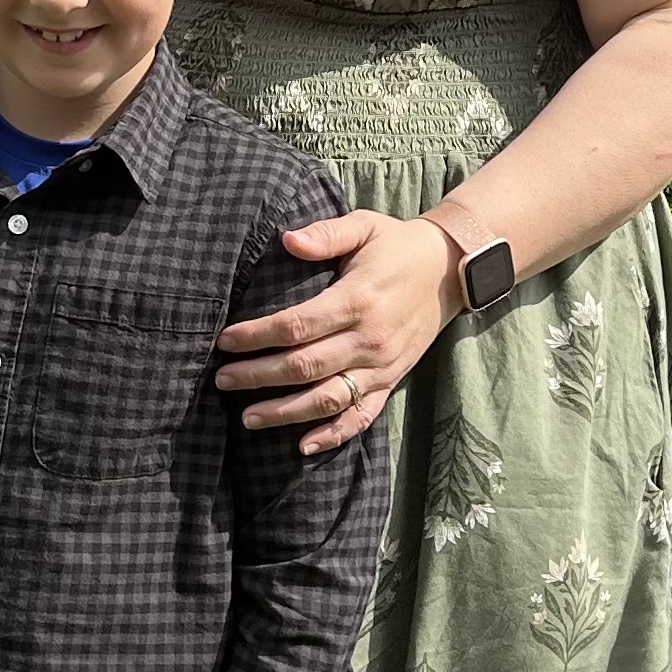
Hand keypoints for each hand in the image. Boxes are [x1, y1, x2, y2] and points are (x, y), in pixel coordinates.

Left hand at [215, 210, 456, 449]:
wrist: (449, 270)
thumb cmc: (397, 245)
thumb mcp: (364, 226)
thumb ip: (326, 234)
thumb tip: (287, 239)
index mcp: (357, 300)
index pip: (296, 326)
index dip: (256, 336)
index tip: (225, 341)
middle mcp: (369, 339)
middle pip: (304, 367)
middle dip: (258, 376)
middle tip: (222, 380)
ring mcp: (381, 366)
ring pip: (327, 399)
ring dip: (285, 413)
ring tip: (247, 418)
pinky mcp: (391, 381)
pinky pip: (361, 415)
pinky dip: (333, 435)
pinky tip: (303, 446)